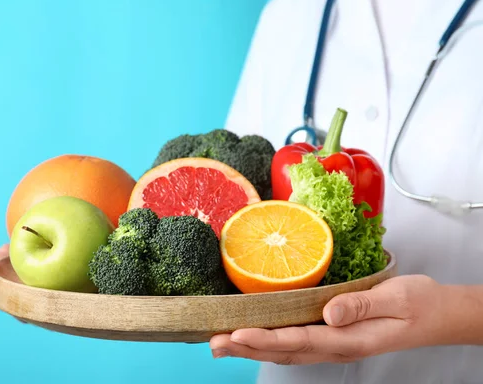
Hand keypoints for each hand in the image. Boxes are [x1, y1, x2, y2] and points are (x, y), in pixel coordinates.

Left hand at [209, 275, 450, 364]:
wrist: (437, 314)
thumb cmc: (418, 304)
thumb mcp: (395, 299)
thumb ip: (360, 306)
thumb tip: (328, 312)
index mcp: (350, 339)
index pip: (300, 340)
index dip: (267, 338)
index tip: (238, 333)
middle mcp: (338, 347)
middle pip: (285, 351)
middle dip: (247, 347)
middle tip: (213, 342)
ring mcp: (335, 346)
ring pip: (286, 351)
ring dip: (252, 348)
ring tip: (222, 343)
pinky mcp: (334, 338)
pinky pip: (296, 345)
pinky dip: (270, 344)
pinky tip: (253, 340)